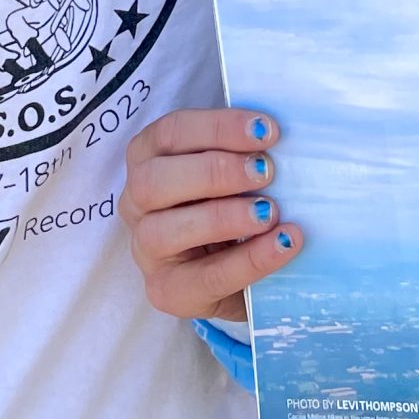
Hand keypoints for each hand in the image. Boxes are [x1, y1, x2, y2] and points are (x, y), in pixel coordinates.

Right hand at [121, 107, 300, 324]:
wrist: (241, 274)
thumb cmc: (234, 203)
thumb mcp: (233, 172)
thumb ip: (245, 152)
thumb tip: (278, 136)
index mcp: (148, 157)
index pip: (171, 132)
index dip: (218, 128)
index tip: (268, 131)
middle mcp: (137, 201)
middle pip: (153, 180)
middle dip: (214, 172)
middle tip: (265, 171)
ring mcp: (145, 250)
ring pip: (162, 231)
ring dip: (222, 218)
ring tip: (269, 213)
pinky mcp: (166, 290)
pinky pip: (204, 277)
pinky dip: (248, 260)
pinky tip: (282, 244)